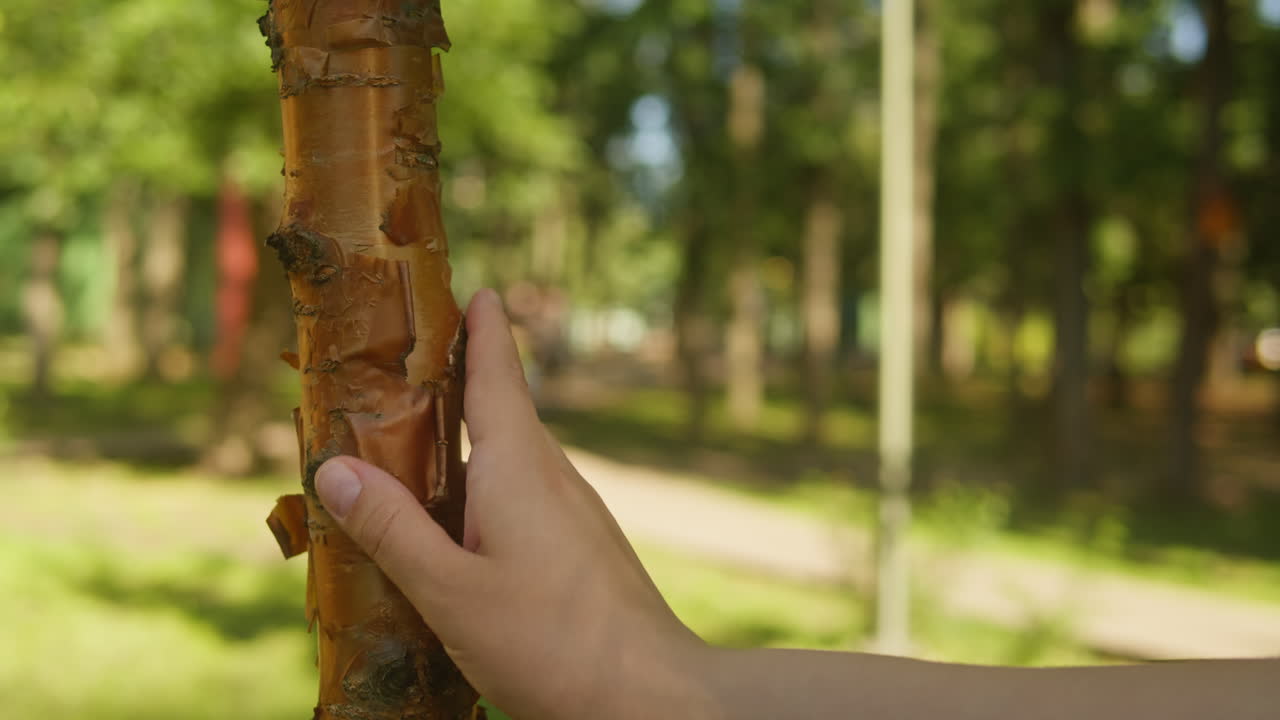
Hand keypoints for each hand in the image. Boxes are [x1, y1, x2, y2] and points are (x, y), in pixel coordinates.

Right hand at [314, 289, 713, 719]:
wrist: (652, 698)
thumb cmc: (551, 642)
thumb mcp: (450, 590)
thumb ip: (393, 528)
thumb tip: (335, 467)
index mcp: (519, 465)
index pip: (497, 373)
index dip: (481, 329)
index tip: (474, 289)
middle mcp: (553, 475)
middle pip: (500, 414)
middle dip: (455, 388)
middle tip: (401, 374)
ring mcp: (575, 512)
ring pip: (511, 463)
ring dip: (465, 448)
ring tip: (410, 453)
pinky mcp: (583, 548)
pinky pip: (525, 500)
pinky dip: (484, 494)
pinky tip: (458, 530)